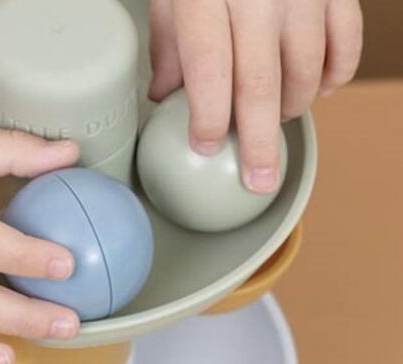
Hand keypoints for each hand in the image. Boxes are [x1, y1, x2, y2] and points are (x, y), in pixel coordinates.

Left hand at [149, 0, 362, 192]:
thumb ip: (168, 41)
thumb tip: (163, 97)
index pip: (211, 68)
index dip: (210, 115)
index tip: (207, 146)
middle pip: (263, 79)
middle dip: (260, 137)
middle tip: (258, 179)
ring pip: (308, 64)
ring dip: (295, 104)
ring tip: (278, 120)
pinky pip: (345, 38)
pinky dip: (335, 71)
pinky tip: (319, 89)